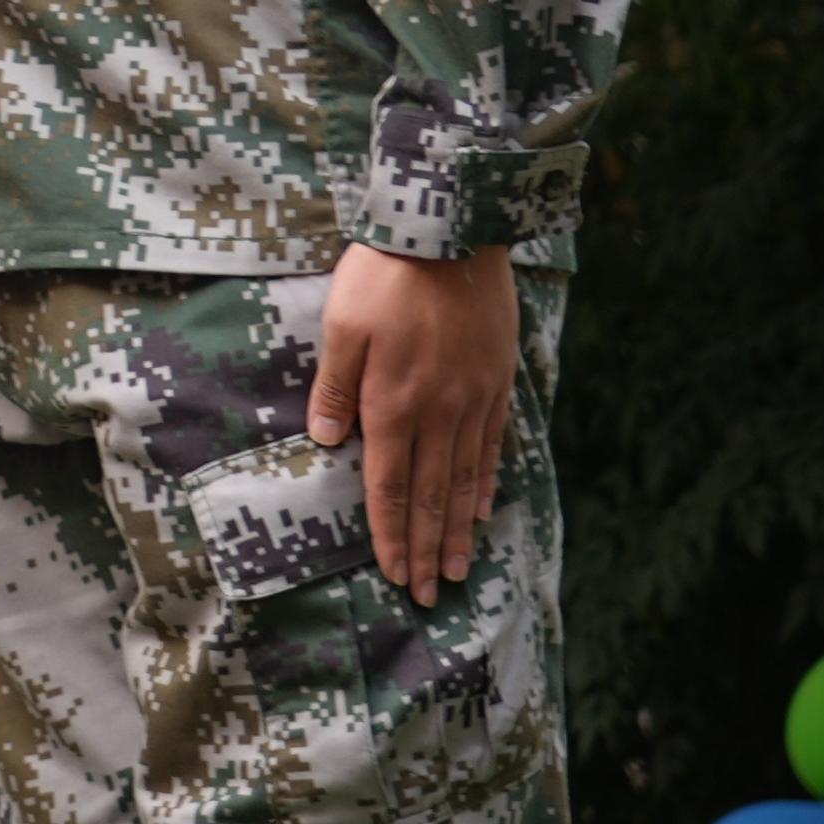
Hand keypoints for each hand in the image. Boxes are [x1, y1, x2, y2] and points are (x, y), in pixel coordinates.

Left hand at [309, 244, 521, 601]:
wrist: (452, 229)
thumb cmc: (384, 274)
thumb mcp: (341, 325)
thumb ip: (334, 388)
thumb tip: (327, 443)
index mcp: (393, 404)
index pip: (391, 487)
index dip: (392, 535)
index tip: (394, 574)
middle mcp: (438, 412)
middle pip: (431, 497)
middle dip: (427, 550)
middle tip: (428, 595)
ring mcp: (473, 399)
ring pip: (465, 480)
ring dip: (460, 530)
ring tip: (458, 570)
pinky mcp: (496, 380)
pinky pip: (494, 445)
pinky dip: (487, 483)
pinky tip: (484, 508)